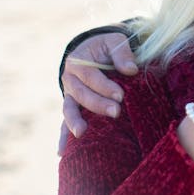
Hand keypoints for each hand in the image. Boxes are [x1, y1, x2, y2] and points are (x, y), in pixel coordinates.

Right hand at [59, 32, 137, 153]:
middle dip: (98, 104)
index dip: (104, 86)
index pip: (91, 76)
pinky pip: (65, 122)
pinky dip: (63, 137)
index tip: (121, 95)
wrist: (96, 51)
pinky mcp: (73, 107)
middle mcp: (70, 80)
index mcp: (78, 62)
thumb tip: (131, 70)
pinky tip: (62, 152)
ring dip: (74, 122)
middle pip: (81, 94)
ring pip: (69, 110)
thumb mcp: (115, 41)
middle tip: (116, 112)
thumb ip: (122, 53)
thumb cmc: (108, 47)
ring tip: (82, 133)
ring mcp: (69, 95)